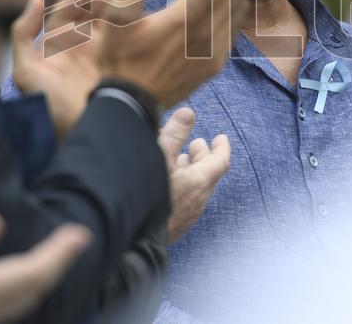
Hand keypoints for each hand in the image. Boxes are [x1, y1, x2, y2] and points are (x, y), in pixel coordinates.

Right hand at [0, 213, 90, 323]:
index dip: (60, 253)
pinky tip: (15, 274)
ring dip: (40, 273)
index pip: (35, 272)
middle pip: (33, 286)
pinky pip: (5, 301)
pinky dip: (21, 283)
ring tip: (52, 254)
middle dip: (56, 262)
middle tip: (73, 241)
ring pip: (20, 296)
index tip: (81, 233)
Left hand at [11, 0, 150, 137]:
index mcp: (64, 34)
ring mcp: (108, 46)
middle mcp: (88, 36)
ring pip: (117, 3)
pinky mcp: (124, 59)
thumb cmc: (49, 112)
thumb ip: (24, 36)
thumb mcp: (28, 74)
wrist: (81, 140)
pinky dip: (141, 5)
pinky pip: (132, 26)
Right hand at [99, 0, 251, 107]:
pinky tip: (219, 2)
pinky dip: (233, 8)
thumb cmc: (118, 57)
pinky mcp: (216, 65)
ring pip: (240, 8)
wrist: (131, 103)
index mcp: (185, 18)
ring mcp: (215, 52)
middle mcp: (206, 35)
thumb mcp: (113, 16)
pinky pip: (234, 28)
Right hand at [157, 107, 231, 242]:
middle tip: (197, 144)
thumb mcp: (159, 156)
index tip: (220, 137)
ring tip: (180, 160)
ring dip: (191, 171)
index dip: (221, 147)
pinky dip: (182, 186)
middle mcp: (198, 201)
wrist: (130, 239)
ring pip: (196, 189)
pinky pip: (185, 201)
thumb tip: (188, 113)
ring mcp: (186, 216)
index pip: (220, 161)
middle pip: (208, 175)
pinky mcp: (174, 227)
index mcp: (199, 182)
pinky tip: (167, 183)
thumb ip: (174, 134)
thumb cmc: (146, 194)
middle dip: (203, 157)